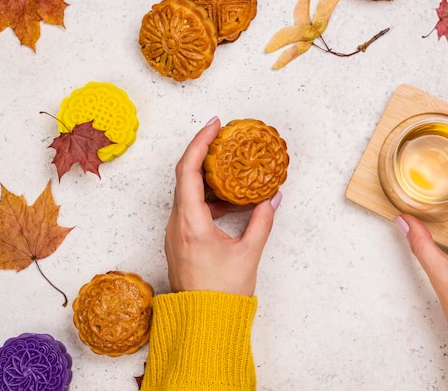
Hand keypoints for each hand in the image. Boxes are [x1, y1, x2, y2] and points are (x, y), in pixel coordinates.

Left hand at [164, 117, 281, 295]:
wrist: (202, 322)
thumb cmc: (222, 293)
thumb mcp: (249, 253)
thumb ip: (262, 221)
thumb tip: (273, 198)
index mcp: (190, 223)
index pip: (189, 171)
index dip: (200, 143)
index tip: (215, 125)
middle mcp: (176, 224)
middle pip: (184, 176)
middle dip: (203, 152)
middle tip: (223, 138)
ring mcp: (174, 232)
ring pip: (186, 192)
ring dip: (206, 176)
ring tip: (230, 167)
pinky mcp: (179, 240)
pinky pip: (189, 208)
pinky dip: (206, 197)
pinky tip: (228, 200)